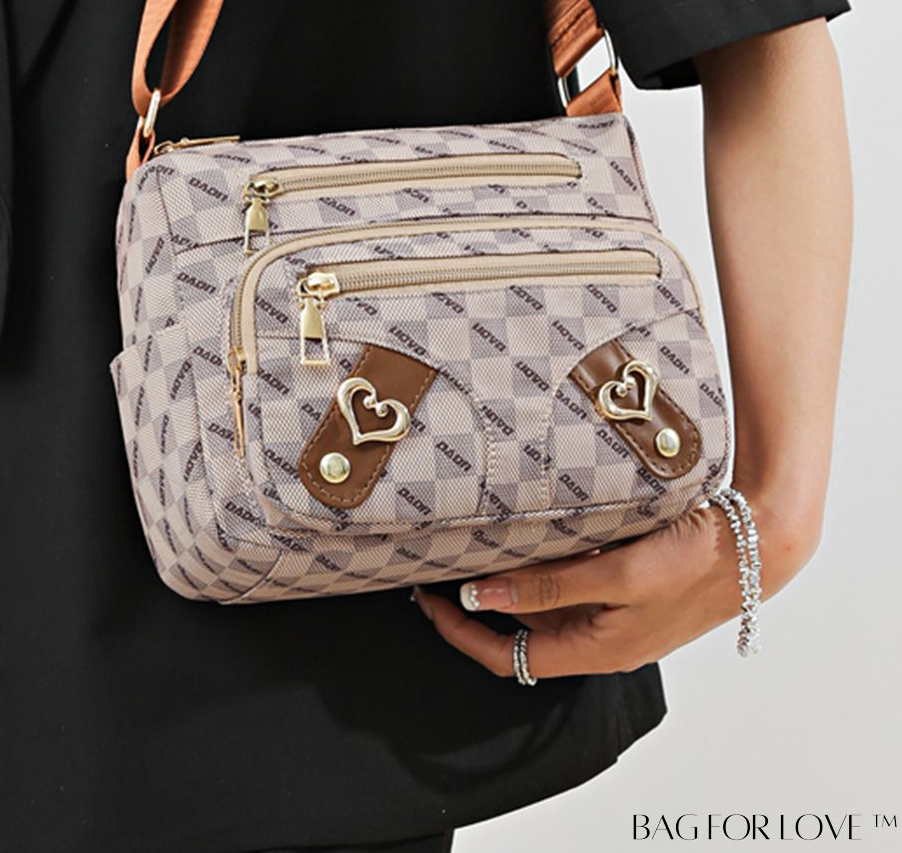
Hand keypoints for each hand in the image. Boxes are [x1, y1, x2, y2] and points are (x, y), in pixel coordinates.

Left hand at [411, 494, 815, 678]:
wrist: (758, 542)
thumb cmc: (695, 561)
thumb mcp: (619, 575)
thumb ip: (551, 585)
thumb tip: (481, 596)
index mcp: (597, 649)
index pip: (507, 656)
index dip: (462, 635)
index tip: (428, 603)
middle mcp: (600, 635)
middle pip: (521, 628)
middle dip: (477, 600)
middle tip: (439, 562)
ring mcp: (613, 611)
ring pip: (543, 601)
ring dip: (508, 577)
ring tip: (472, 542)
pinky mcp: (625, 583)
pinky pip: (570, 579)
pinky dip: (541, 561)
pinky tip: (527, 529)